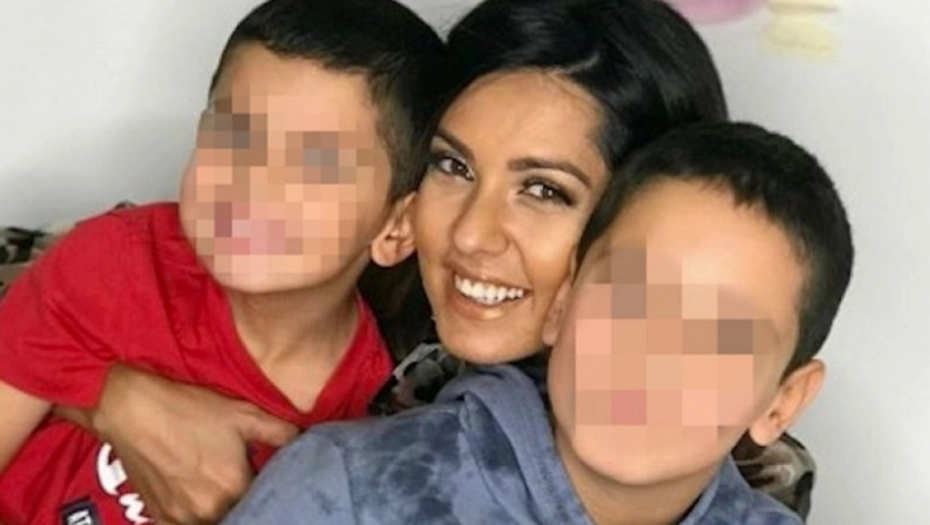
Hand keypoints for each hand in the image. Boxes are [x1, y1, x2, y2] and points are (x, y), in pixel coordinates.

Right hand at [56, 365, 297, 523]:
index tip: (267, 477)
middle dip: (247, 502)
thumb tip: (306, 442)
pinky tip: (198, 497)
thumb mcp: (244, 414)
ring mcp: (180, 518)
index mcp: (234, 488)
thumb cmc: (190, 409)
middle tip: (242, 479)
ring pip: (213, 521)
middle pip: (239, 514)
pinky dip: (195, 516)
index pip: (265, 501)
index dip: (269, 490)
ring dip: (222, 510)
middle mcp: (207, 511)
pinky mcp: (159, 517)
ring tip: (219, 486)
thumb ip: (281, 433)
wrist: (132, 408)